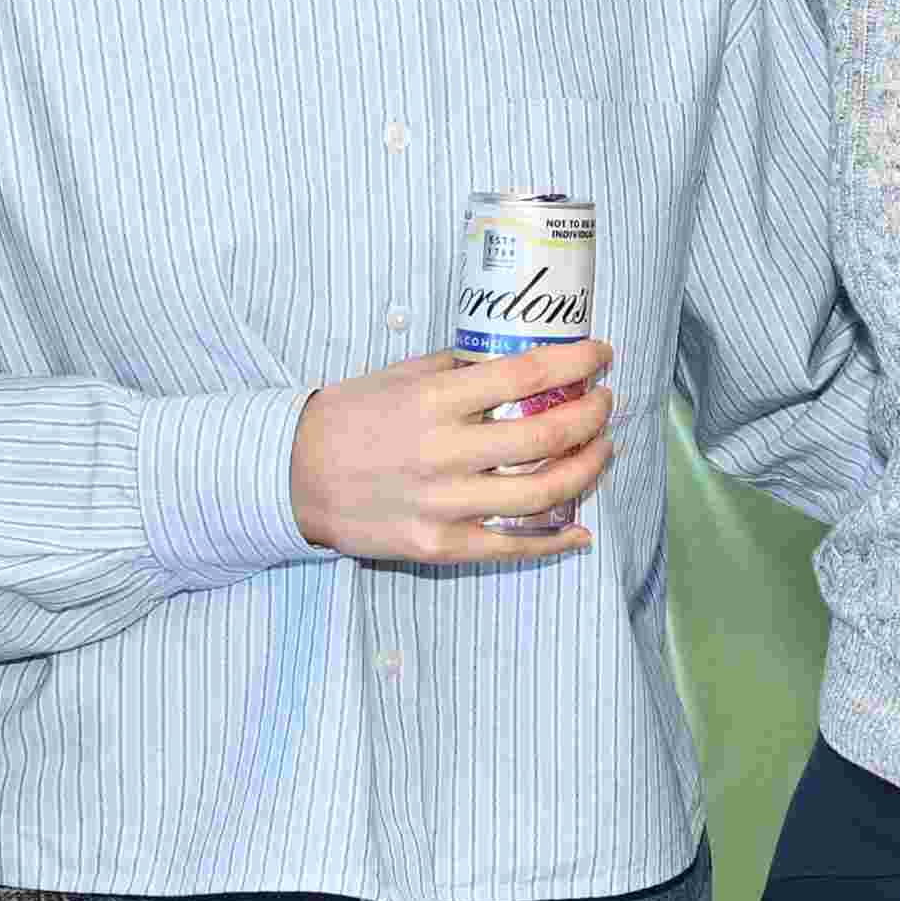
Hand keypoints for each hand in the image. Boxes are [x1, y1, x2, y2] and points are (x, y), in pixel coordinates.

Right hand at [294, 339, 612, 565]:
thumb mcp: (401, 376)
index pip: (525, 375)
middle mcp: (443, 453)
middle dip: (591, 415)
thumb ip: (460, 369)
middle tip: (605, 402)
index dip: (575, 363)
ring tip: (600, 451)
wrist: (294, 476)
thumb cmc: (352, 418)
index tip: (600, 354)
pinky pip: (510, 546)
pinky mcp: (438, 546)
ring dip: (586, 469)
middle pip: (545, 435)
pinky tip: (581, 529)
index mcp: (434, 401)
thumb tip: (522, 357)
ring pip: (540, 493)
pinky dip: (554, 540)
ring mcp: (443, 505)